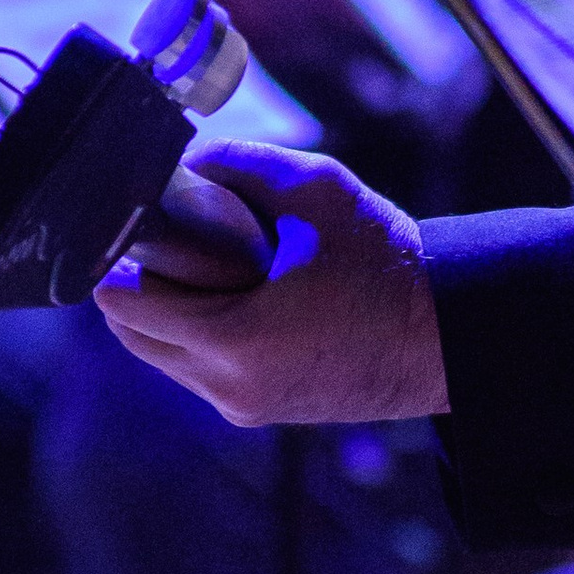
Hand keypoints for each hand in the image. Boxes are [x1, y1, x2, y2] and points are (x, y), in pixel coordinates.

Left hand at [95, 141, 446, 424]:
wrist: (449, 336)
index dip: (123, 255)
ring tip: (208, 266)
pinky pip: (198, 370)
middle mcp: (229, 385)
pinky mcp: (262, 410)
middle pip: (132, 333)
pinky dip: (200, 334)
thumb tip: (181, 165)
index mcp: (235, 338)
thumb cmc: (388, 261)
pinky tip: (238, 295)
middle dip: (140, 284)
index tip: (146, 221)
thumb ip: (237, 162)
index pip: (125, 301)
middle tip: (171, 239)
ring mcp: (244, 405)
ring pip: (161, 356)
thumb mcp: (316, 188)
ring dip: (169, 312)